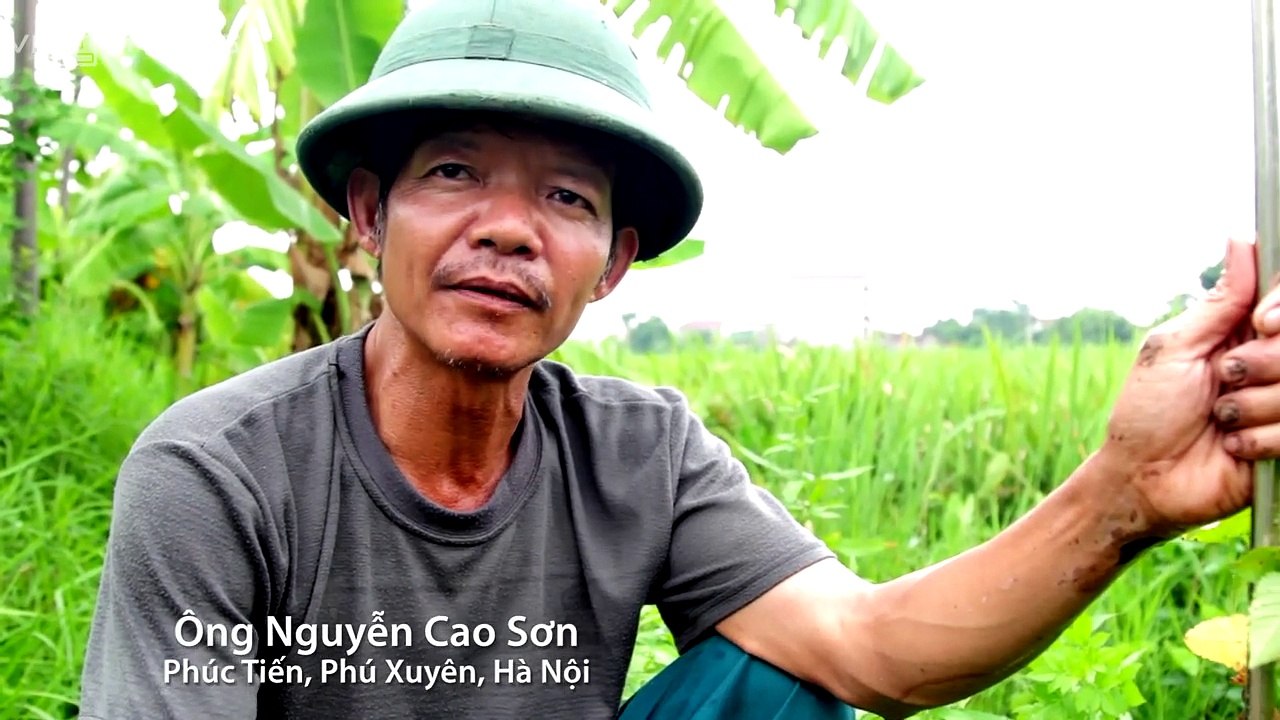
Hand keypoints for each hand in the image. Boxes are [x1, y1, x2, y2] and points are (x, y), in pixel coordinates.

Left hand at [1101, 237, 1269, 539]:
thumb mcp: (1174, 348)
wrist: (1143, 478)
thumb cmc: (1147, 411)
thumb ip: (1219, 301)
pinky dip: (1255, 440)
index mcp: (1243, 334)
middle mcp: (1271, 366)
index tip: (1260, 323)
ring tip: (1219, 420)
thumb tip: (1240, 238)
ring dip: (1249, 407)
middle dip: (1257, 364)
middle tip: (1221, 381)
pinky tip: (1231, 447)